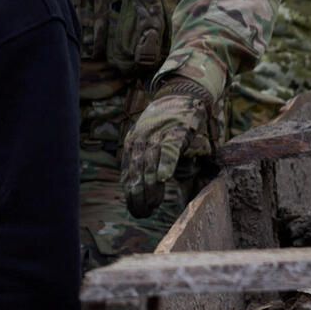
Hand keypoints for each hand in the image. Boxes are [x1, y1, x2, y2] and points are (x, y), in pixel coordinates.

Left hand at [120, 77, 216, 218]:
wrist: (182, 95)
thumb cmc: (166, 125)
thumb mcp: (150, 142)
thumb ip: (148, 163)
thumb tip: (146, 188)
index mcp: (132, 144)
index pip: (128, 174)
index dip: (131, 194)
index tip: (137, 210)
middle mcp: (141, 140)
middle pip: (136, 173)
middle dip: (138, 196)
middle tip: (143, 213)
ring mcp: (158, 135)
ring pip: (150, 164)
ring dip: (150, 187)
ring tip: (153, 204)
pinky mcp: (176, 132)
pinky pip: (169, 150)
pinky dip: (166, 164)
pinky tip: (163, 178)